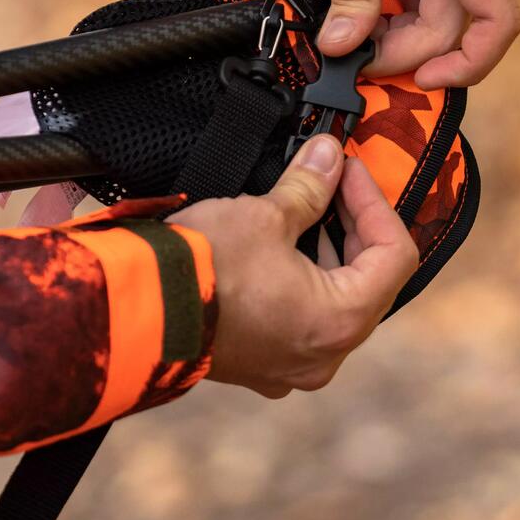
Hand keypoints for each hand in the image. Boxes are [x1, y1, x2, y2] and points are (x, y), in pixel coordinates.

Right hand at [173, 134, 417, 397]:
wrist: (127, 314)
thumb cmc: (199, 273)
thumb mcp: (265, 216)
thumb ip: (310, 185)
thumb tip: (329, 155)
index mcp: (339, 322)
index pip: (393, 254)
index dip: (374, 202)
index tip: (349, 170)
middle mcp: (323, 354)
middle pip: (368, 277)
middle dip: (351, 222)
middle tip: (332, 179)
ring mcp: (291, 364)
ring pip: (334, 296)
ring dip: (327, 247)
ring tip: (307, 203)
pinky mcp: (261, 361)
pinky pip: (301, 314)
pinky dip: (302, 275)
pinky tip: (282, 240)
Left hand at [291, 0, 519, 89]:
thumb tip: (345, 48)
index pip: (497, 18)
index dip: (470, 62)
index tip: (423, 79)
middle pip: (457, 21)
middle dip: (407, 48)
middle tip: (352, 55)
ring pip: (442, 8)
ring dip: (401, 28)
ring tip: (353, 28)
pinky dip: (399, 5)